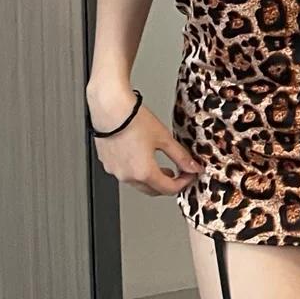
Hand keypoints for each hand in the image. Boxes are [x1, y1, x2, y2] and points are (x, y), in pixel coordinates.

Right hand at [87, 85, 202, 194]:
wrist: (109, 108)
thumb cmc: (133, 120)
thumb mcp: (164, 137)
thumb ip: (180, 156)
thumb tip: (192, 167)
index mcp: (144, 172)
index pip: (168, 189)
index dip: (183, 183)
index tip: (189, 175)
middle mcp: (127, 176)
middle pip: (153, 190)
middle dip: (167, 184)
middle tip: (177, 173)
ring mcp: (115, 171)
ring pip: (137, 183)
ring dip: (151, 178)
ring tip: (160, 166)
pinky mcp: (107, 163)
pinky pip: (124, 173)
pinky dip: (136, 171)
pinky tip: (140, 158)